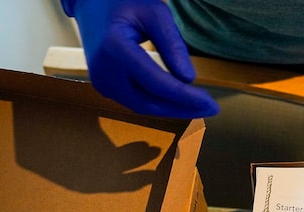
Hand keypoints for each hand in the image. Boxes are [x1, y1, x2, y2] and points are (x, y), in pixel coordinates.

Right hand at [61, 0, 218, 117]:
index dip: (185, 97)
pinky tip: (181, 102)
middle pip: (149, 103)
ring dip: (173, 110)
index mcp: (114, 49)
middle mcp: (104, 72)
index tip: (211, 103)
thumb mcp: (155, 13)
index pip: (156, 83)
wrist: (91, 5)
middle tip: (212, 109)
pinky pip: (137, 102)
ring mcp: (102, 83)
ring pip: (143, 107)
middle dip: (182, 109)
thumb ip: (172, 44)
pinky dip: (160, 104)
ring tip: (201, 107)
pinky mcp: (106, 88)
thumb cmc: (125, 3)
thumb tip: (189, 79)